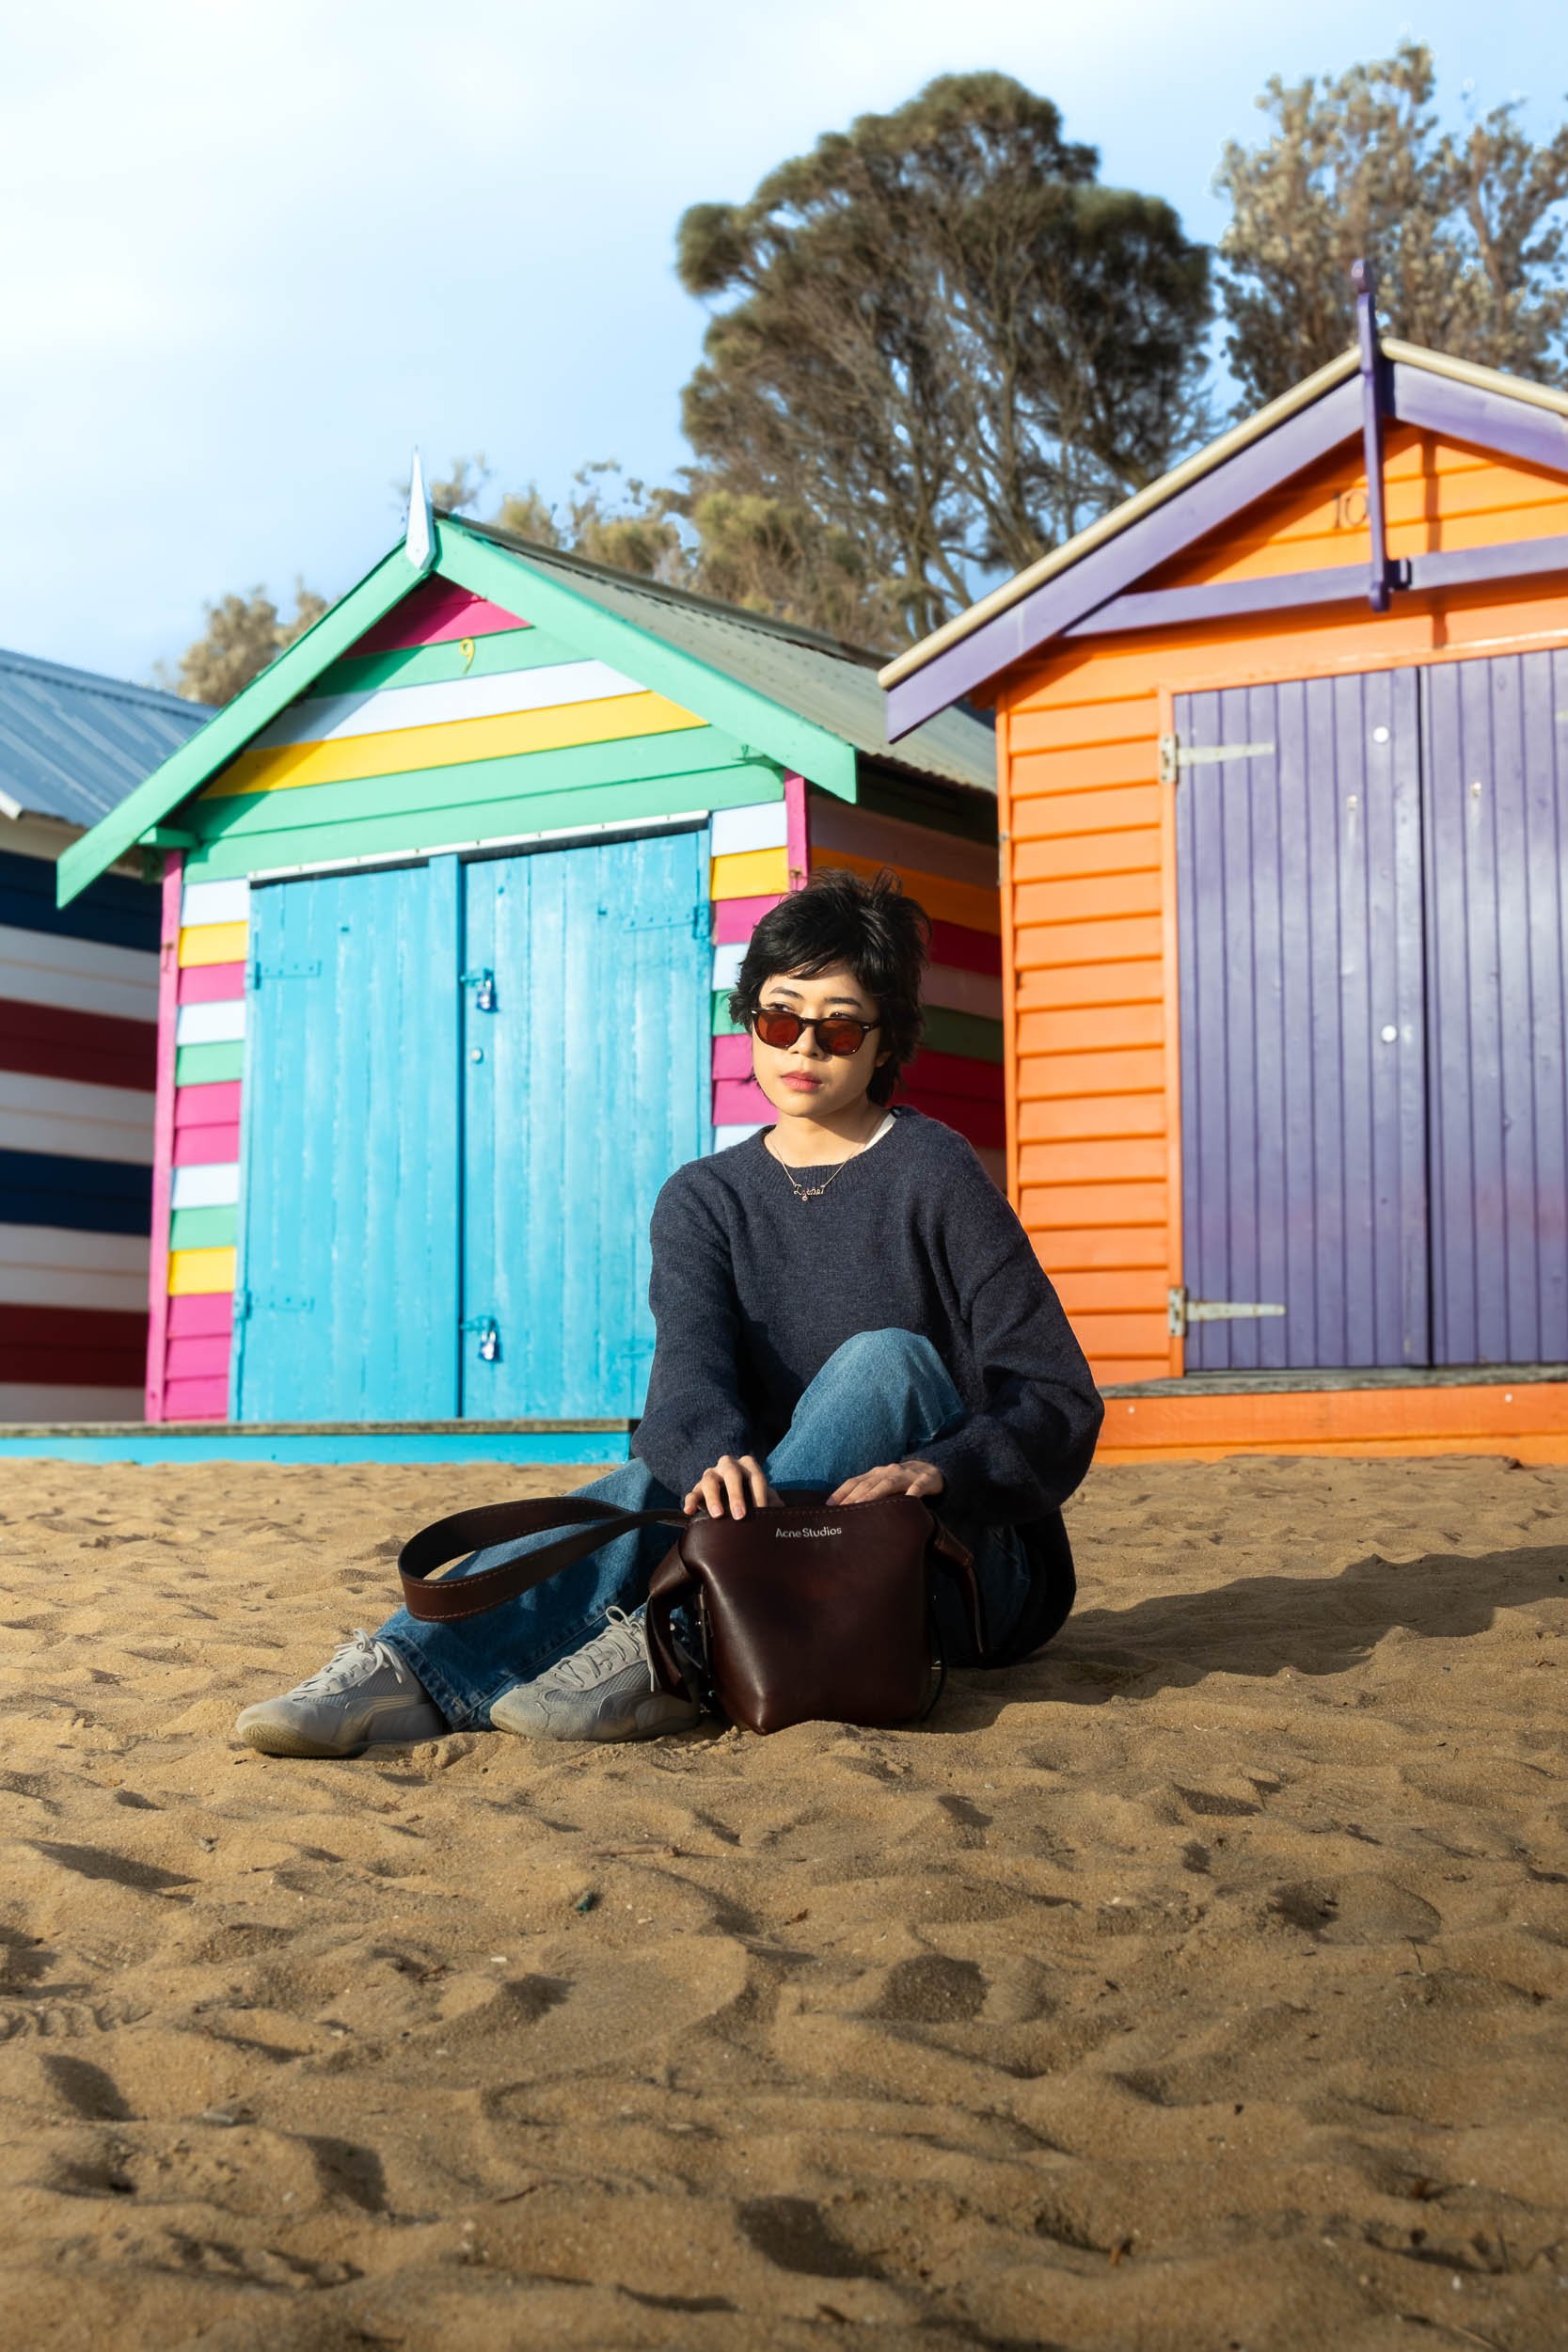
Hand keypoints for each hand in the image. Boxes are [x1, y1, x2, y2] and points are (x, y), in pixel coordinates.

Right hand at [683, 1453, 782, 1518]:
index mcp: (747, 1466)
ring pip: (709, 1480)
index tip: (761, 1512)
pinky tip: (689, 1512)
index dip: (759, 1494)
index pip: (755, 1476)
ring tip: (718, 1515)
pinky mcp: (697, 1488)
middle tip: (740, 1516)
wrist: (732, 1499)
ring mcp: (711, 1475)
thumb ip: (773, 1502)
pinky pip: (691, 1493)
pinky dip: (690, 1501)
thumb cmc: (752, 1497)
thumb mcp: (764, 1497)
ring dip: (713, 1497)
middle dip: (736, 1494)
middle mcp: (728, 1466)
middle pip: (731, 1473)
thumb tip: (781, 1511)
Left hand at [826, 1459, 945, 1505]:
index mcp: (876, 1474)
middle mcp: (888, 1472)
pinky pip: (918, 1488)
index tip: (828, 1506)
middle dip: (854, 1496)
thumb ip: (868, 1493)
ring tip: (863, 1506)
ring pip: (888, 1484)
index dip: (841, 1492)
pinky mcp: (924, 1480)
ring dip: (874, 1494)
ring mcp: (906, 1475)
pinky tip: (908, 1502)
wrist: (931, 1470)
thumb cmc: (902, 1482)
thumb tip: (845, 1511)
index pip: (854, 1482)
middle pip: (868, 1484)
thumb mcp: (883, 1485)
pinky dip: (912, 1494)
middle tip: (842, 1510)